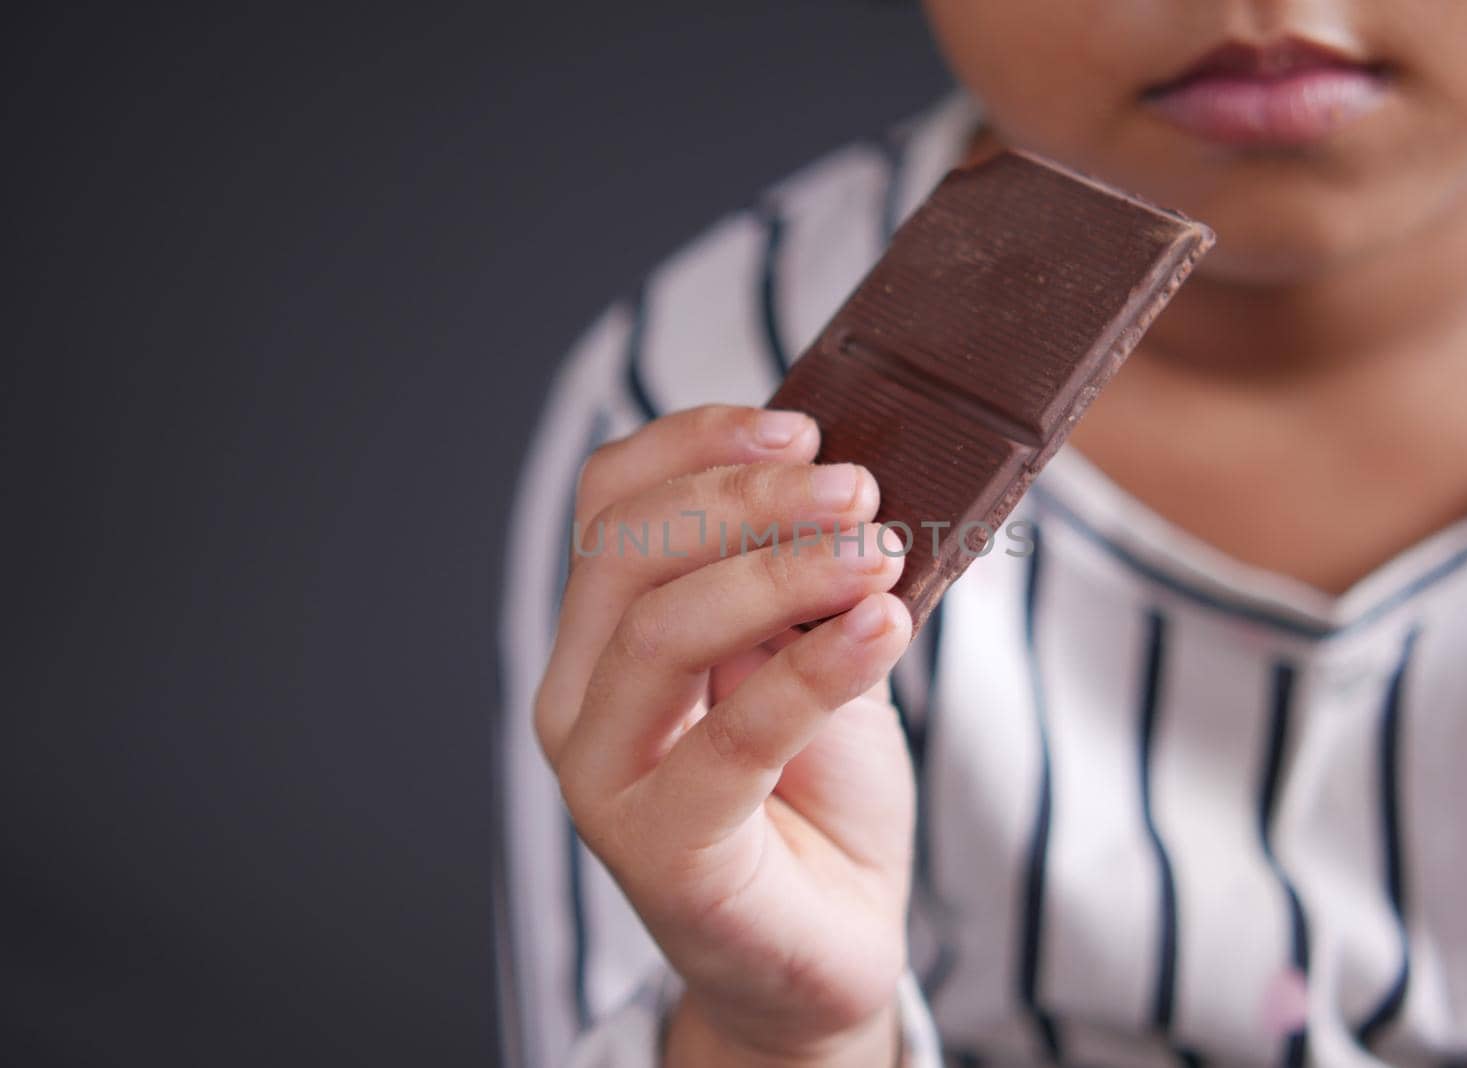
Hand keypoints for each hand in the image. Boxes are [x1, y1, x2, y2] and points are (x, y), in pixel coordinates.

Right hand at [534, 405, 915, 1065]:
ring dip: (782, 571)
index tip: (802, 428)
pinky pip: (731, 738)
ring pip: (661, 630)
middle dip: (747, 501)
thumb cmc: (817, 790)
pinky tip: (882, 626)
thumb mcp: (811, 651)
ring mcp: (605, 776)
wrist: (829, 942)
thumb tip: (844, 479)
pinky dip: (814, 669)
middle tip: (859, 488)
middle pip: (627, 552)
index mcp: (605, 634)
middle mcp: (581, 697)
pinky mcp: (660, 848)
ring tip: (881, 552)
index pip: (610, 502)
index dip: (694, 444)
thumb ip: (800, 579)